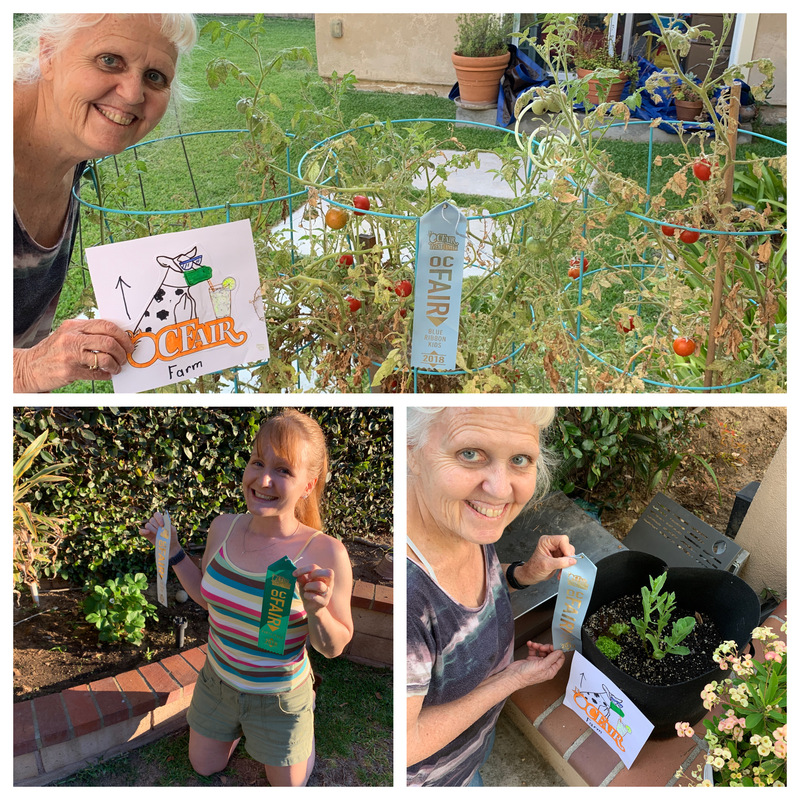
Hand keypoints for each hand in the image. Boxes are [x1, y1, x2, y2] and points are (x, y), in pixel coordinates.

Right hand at [14, 318, 133, 391]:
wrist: (29, 367)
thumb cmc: (54, 351)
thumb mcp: (68, 335)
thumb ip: (88, 334)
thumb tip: (117, 339)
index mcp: (74, 326)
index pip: (106, 325)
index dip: (123, 336)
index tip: (129, 344)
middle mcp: (72, 338)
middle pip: (109, 341)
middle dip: (122, 351)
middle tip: (124, 357)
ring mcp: (70, 354)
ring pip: (105, 358)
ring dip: (115, 365)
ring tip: (116, 368)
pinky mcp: (69, 371)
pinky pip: (97, 373)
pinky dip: (106, 375)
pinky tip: (106, 374)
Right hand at [139, 512, 180, 556]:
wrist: (169, 545)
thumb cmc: (171, 536)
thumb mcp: (173, 531)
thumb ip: (169, 526)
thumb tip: (164, 524)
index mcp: (161, 520)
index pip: (156, 514)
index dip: (159, 518)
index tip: (162, 525)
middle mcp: (154, 523)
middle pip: (151, 520)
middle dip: (156, 525)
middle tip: (160, 531)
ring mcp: (150, 529)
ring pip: (147, 525)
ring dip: (152, 529)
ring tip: (157, 534)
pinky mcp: (146, 535)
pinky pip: (141, 531)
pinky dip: (143, 531)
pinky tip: (148, 532)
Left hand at [294, 564, 333, 612]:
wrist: (312, 608)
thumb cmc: (309, 592)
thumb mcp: (304, 584)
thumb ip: (302, 578)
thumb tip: (298, 574)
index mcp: (324, 576)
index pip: (316, 567)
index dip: (304, 569)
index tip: (294, 574)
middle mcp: (329, 583)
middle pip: (328, 572)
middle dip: (314, 573)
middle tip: (308, 578)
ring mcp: (328, 593)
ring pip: (320, 585)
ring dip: (309, 586)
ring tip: (306, 589)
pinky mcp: (324, 602)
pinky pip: (315, 597)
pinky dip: (307, 595)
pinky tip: (306, 596)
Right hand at [508, 640, 565, 689]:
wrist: (513, 675)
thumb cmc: (526, 675)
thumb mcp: (542, 666)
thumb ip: (552, 658)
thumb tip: (560, 652)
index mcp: (550, 671)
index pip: (559, 659)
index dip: (557, 651)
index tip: (553, 646)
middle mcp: (545, 667)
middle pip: (551, 653)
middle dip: (546, 648)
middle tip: (542, 646)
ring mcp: (538, 663)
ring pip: (542, 651)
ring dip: (538, 646)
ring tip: (534, 645)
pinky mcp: (531, 660)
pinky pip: (534, 650)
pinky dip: (532, 646)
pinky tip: (530, 644)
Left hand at [517, 534, 575, 585]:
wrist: (531, 576)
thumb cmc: (534, 569)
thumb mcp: (547, 565)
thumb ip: (560, 562)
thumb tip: (572, 560)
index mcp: (546, 541)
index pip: (562, 540)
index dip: (567, 549)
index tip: (568, 558)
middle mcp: (552, 544)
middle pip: (567, 546)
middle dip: (568, 557)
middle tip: (565, 565)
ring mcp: (556, 550)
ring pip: (569, 553)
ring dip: (568, 563)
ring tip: (562, 571)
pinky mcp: (559, 557)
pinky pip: (568, 560)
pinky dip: (567, 566)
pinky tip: (561, 572)